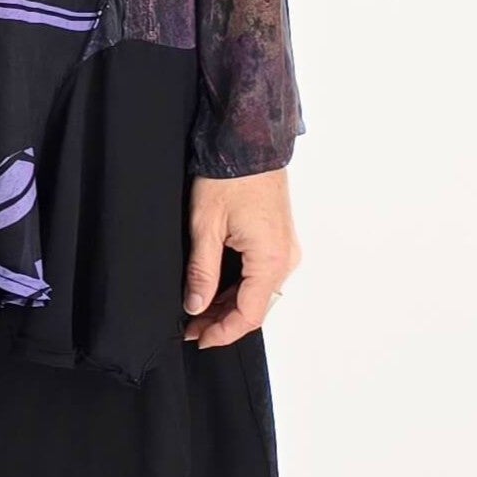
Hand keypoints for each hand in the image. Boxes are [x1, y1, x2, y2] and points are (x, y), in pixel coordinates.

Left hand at [182, 168, 300, 348]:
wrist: (250, 138)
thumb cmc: (229, 175)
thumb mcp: (206, 226)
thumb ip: (202, 272)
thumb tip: (195, 306)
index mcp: (271, 259)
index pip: (248, 315)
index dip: (222, 332)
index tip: (198, 338)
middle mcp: (286, 258)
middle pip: (256, 307)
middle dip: (223, 320)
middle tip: (191, 325)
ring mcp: (286, 248)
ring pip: (259, 292)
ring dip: (231, 304)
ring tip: (198, 309)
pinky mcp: (280, 238)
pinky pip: (262, 274)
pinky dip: (240, 286)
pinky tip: (216, 287)